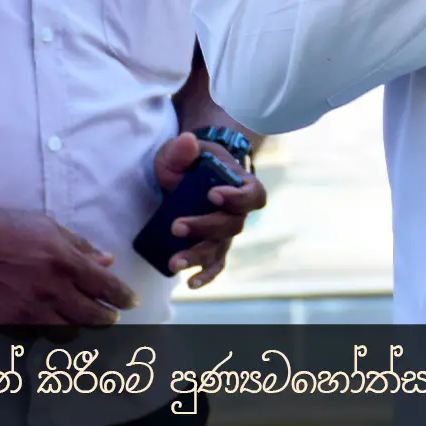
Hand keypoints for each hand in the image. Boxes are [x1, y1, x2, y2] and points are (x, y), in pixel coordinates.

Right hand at [0, 201, 135, 326]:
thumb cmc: (3, 227)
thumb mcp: (46, 226)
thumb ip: (80, 246)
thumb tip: (107, 260)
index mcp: (64, 260)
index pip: (106, 286)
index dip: (123, 297)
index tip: (131, 302)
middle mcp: (51, 288)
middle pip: (93, 315)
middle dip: (107, 318)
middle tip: (111, 316)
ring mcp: (29, 309)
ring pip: (68, 332)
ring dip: (80, 327)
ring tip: (82, 321)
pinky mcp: (9, 323)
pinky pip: (38, 336)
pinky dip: (48, 330)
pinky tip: (50, 322)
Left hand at [152, 133, 269, 288]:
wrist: (189, 174)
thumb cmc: (190, 161)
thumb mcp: (182, 150)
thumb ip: (183, 148)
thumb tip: (187, 142)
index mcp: (240, 184)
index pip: (251, 194)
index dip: (236, 198)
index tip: (211, 194)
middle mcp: (238, 212)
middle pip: (231, 226)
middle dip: (204, 227)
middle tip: (176, 227)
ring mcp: (226, 232)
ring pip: (221, 248)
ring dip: (199, 256)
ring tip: (175, 262)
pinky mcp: (213, 246)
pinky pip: (216, 264)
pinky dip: (206, 275)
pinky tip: (191, 283)